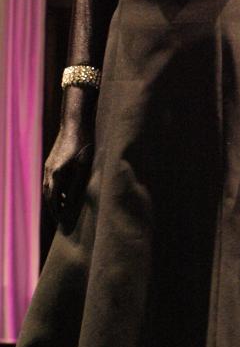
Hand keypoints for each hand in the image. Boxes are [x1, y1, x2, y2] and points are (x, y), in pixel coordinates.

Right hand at [43, 85, 94, 224]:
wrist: (75, 122)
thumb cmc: (83, 143)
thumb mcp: (84, 167)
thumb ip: (77, 187)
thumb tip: (71, 205)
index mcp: (56, 175)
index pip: (54, 201)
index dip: (58, 213)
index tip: (64, 224)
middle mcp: (49, 172)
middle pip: (48, 197)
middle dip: (54, 210)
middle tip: (62, 220)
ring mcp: (48, 166)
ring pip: (48, 189)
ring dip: (54, 200)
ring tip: (64, 209)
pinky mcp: (51, 161)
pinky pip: (50, 181)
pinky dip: (55, 190)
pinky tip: (65, 191)